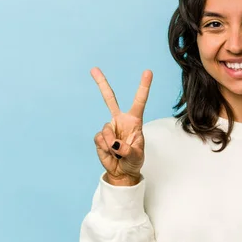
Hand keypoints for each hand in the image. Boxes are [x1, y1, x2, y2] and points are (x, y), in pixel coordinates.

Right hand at [91, 67, 152, 185]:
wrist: (122, 172)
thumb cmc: (134, 161)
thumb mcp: (136, 156)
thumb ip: (127, 150)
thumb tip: (114, 144)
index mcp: (134, 121)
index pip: (139, 101)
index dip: (143, 87)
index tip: (148, 72)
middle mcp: (120, 121)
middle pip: (109, 99)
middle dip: (101, 84)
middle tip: (94, 69)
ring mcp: (109, 128)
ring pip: (106, 130)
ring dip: (112, 144)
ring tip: (118, 153)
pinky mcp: (100, 137)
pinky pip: (100, 139)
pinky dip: (105, 148)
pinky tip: (111, 153)